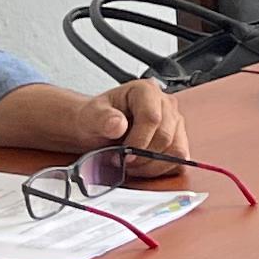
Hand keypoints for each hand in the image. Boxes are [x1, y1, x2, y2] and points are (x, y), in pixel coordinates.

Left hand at [0, 78, 190, 167]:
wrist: (80, 128)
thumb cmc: (80, 120)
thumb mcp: (80, 119)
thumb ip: (97, 119)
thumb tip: (115, 124)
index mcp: (144, 90)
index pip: (158, 116)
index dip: (141, 139)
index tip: (122, 152)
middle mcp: (164, 103)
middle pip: (171, 135)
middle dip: (146, 154)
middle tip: (121, 161)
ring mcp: (170, 122)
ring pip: (178, 150)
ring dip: (153, 164)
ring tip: (127, 164)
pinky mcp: (171, 139)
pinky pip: (178, 159)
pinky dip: (159, 168)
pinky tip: (137, 167)